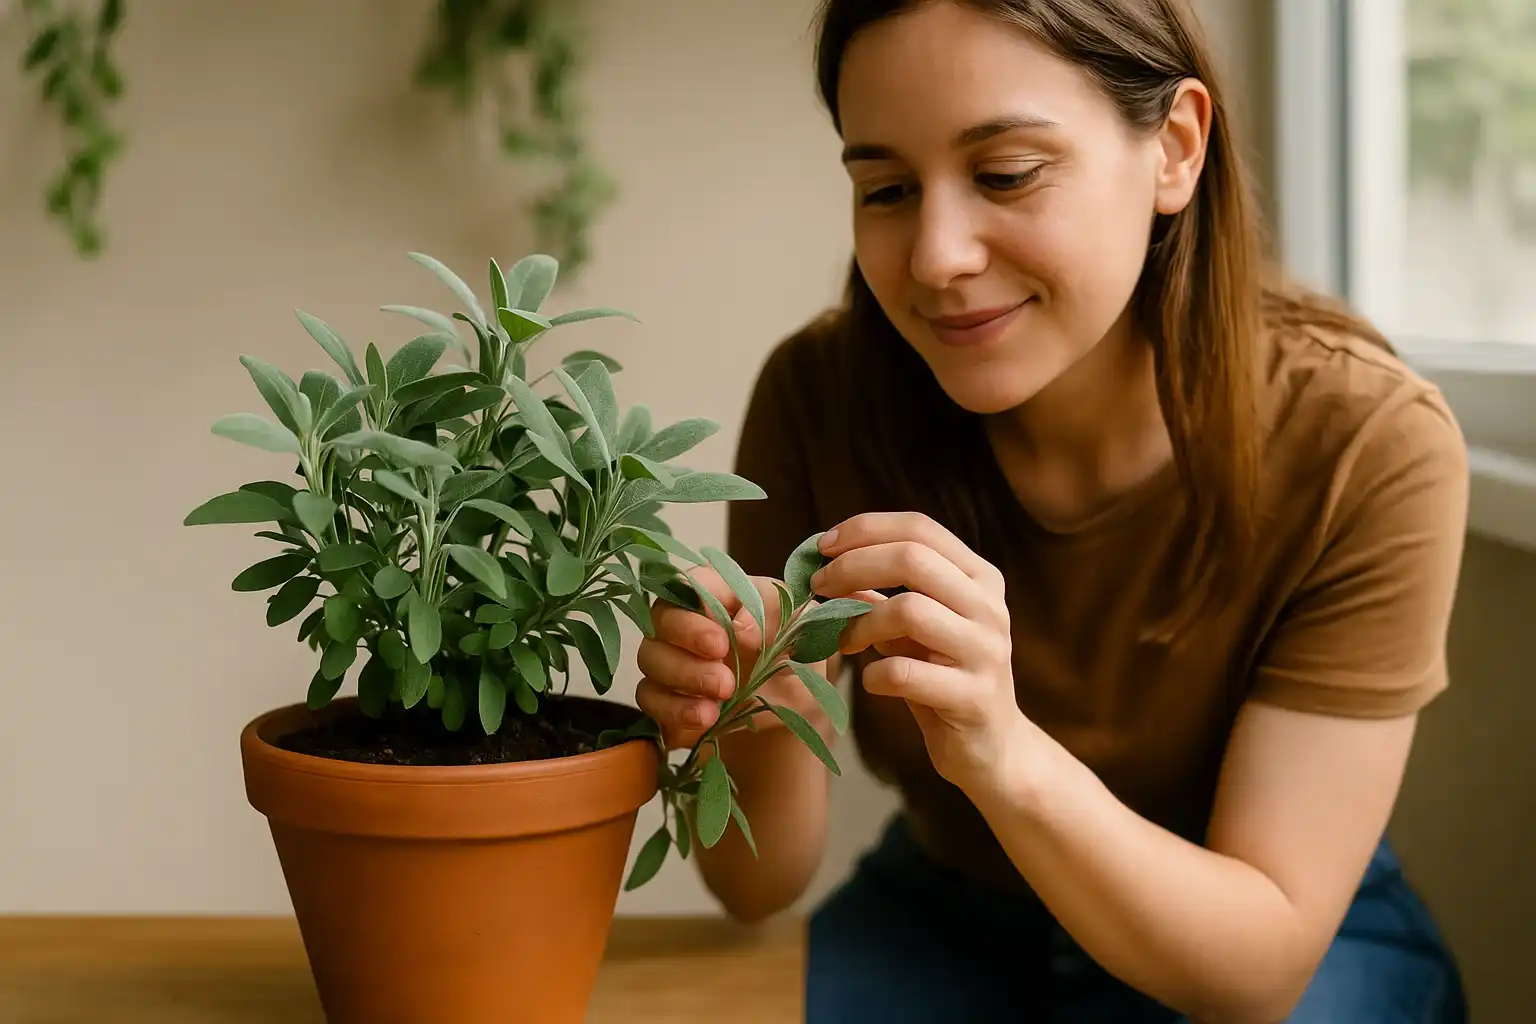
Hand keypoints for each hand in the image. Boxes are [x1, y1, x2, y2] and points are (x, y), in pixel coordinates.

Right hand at [635, 568, 823, 748]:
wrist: (793, 703)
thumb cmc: (791, 649)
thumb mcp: (801, 623)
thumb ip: (776, 612)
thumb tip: (740, 629)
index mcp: (717, 592)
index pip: (690, 581)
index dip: (700, 601)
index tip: (726, 631)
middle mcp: (684, 621)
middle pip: (660, 618)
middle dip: (688, 637)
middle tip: (723, 657)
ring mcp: (670, 659)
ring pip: (650, 658)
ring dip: (684, 676)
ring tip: (724, 693)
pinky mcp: (665, 697)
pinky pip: (650, 699)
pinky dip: (674, 709)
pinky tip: (706, 717)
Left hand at [811, 512, 1025, 796]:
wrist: (991, 747)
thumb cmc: (943, 676)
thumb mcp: (913, 628)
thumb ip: (881, 595)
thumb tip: (826, 564)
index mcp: (979, 577)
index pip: (920, 528)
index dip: (865, 529)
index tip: (823, 546)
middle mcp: (989, 607)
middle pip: (912, 558)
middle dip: (853, 567)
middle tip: (819, 588)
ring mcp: (986, 651)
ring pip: (910, 611)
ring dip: (860, 623)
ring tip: (844, 642)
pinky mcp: (973, 697)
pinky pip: (905, 673)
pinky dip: (874, 674)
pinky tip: (872, 681)